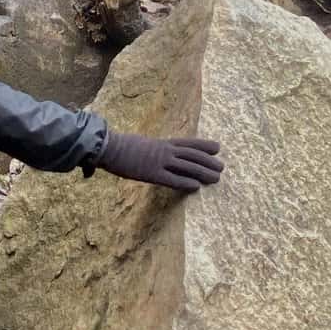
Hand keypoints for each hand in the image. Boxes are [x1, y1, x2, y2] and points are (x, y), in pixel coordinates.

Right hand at [98, 132, 222, 191]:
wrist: (108, 146)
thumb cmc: (121, 145)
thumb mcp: (142, 142)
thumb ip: (152, 148)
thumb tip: (157, 150)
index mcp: (162, 142)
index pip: (188, 143)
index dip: (204, 145)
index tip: (218, 147)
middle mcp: (165, 150)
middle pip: (193, 155)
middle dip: (209, 161)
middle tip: (222, 167)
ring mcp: (159, 162)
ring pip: (187, 167)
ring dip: (203, 172)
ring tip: (216, 178)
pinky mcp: (151, 174)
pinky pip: (172, 179)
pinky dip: (185, 183)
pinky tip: (196, 187)